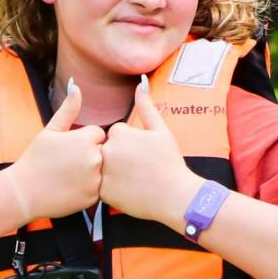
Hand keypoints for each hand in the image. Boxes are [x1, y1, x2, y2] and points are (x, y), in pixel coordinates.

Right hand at [3, 80, 103, 221]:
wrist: (23, 192)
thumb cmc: (35, 159)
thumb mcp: (50, 131)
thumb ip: (68, 110)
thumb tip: (76, 86)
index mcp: (86, 139)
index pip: (98, 135)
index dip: (83, 141)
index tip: (68, 150)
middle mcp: (95, 158)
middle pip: (103, 152)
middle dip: (89, 157)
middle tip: (67, 165)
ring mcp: (95, 179)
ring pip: (102, 172)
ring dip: (91, 173)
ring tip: (68, 177)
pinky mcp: (94, 197)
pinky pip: (98, 189)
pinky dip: (87, 189)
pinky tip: (70, 188)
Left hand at [100, 76, 199, 226]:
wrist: (175, 197)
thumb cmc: (170, 162)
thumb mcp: (161, 131)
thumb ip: (146, 106)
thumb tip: (141, 81)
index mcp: (119, 133)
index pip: (117, 134)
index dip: (132, 145)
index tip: (145, 155)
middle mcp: (107, 150)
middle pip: (108, 150)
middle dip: (121, 158)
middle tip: (141, 169)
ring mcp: (103, 172)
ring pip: (103, 169)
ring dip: (115, 174)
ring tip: (136, 181)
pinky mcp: (102, 192)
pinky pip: (102, 187)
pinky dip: (113, 189)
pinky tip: (130, 191)